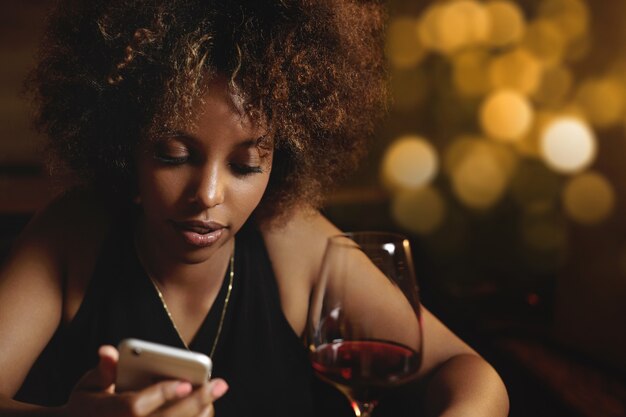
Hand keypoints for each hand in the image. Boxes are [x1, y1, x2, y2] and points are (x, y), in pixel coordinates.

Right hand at [63, 345, 227, 416]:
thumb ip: (103, 369)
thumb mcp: (89, 385)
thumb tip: (108, 351)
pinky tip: (206, 410)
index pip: (135, 407)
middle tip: (220, 384)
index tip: (185, 383)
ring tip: (215, 396)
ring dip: (199, 415)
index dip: (161, 395)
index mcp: (105, 414)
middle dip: (195, 403)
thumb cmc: (89, 405)